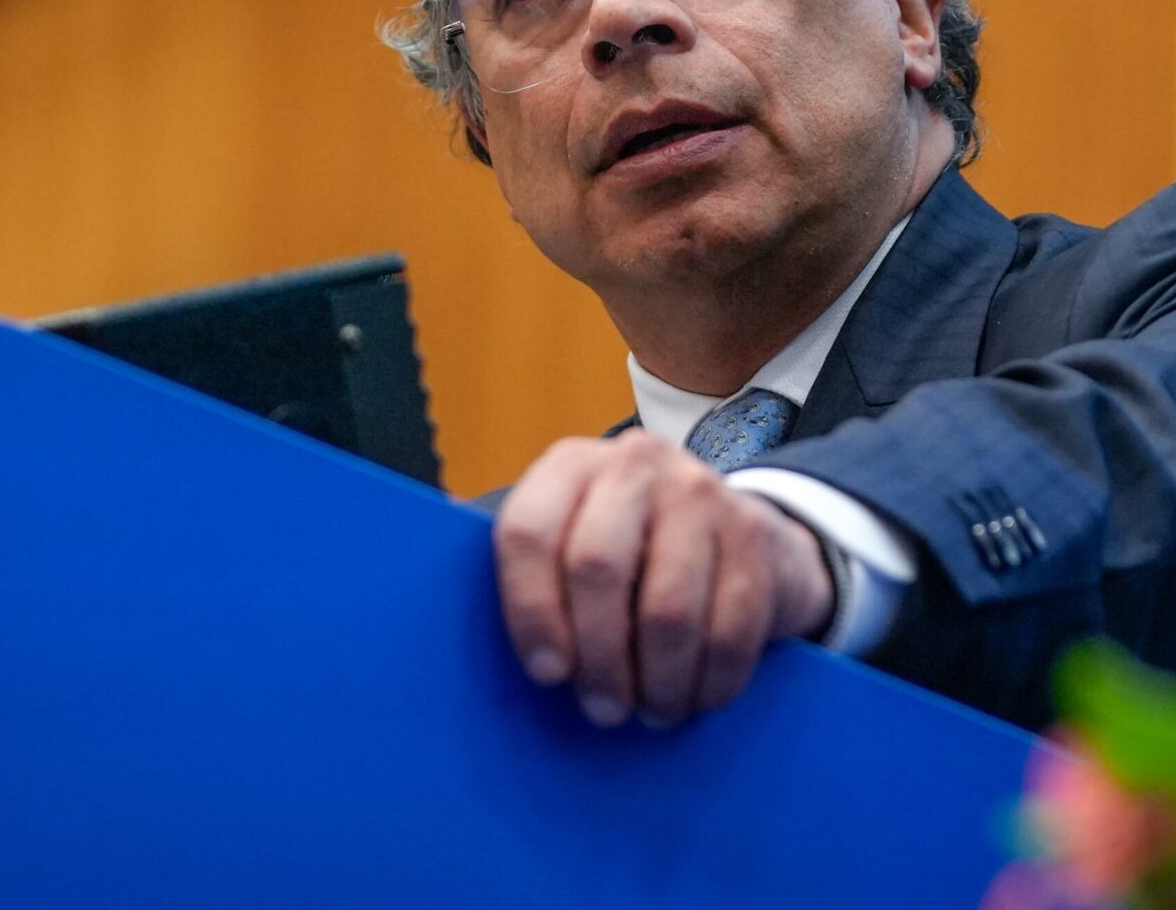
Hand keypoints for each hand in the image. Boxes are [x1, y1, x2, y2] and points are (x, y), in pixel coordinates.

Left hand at [493, 429, 834, 727]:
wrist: (744, 533)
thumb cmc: (632, 555)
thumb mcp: (572, 539)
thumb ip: (522, 566)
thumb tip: (421, 594)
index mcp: (569, 466)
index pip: (527, 532)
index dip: (530, 612)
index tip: (547, 674)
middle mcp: (633, 462)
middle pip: (596, 567)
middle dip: (597, 658)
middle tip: (602, 710)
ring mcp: (700, 488)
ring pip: (666, 608)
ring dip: (657, 682)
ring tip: (650, 712)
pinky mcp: (754, 529)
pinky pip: (731, 627)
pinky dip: (710, 682)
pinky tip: (694, 700)